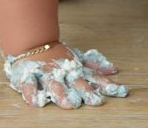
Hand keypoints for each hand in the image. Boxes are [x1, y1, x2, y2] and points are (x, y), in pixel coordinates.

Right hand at [3, 43, 128, 108]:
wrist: (31, 43)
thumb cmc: (57, 55)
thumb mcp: (78, 59)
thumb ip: (95, 66)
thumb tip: (114, 69)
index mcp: (74, 69)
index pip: (93, 77)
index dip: (105, 84)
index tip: (120, 91)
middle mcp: (62, 72)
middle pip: (75, 82)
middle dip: (85, 91)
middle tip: (95, 101)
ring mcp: (44, 74)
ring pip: (53, 84)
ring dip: (61, 94)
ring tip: (68, 104)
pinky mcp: (27, 76)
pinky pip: (28, 85)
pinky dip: (31, 93)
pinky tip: (36, 102)